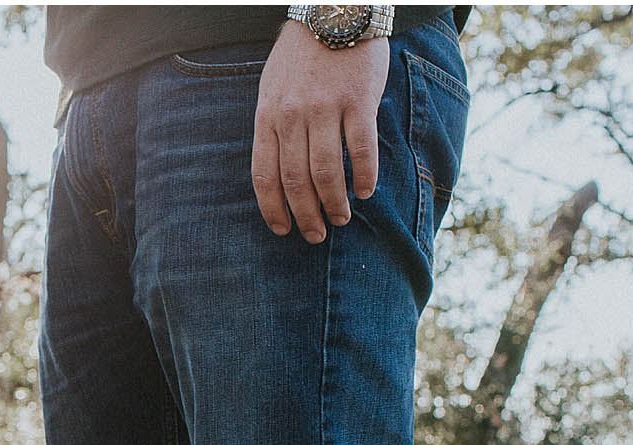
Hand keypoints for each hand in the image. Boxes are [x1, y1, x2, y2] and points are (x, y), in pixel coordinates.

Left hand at [251, 24, 389, 242]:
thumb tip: (277, 174)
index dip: (273, 209)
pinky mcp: (358, 101)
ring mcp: (326, 108)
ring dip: (335, 203)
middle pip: (296, 181)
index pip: (265, 176)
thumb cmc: (301, 57)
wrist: (333, 12)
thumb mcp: (271, 89)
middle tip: (316, 234)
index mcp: (268, 116)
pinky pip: (361, 149)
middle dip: (305, 215)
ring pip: (327, 172)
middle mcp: (293, 116)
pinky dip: (365, 175)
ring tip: (341, 218)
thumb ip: (273, 127)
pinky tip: (367, 191)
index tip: (283, 230)